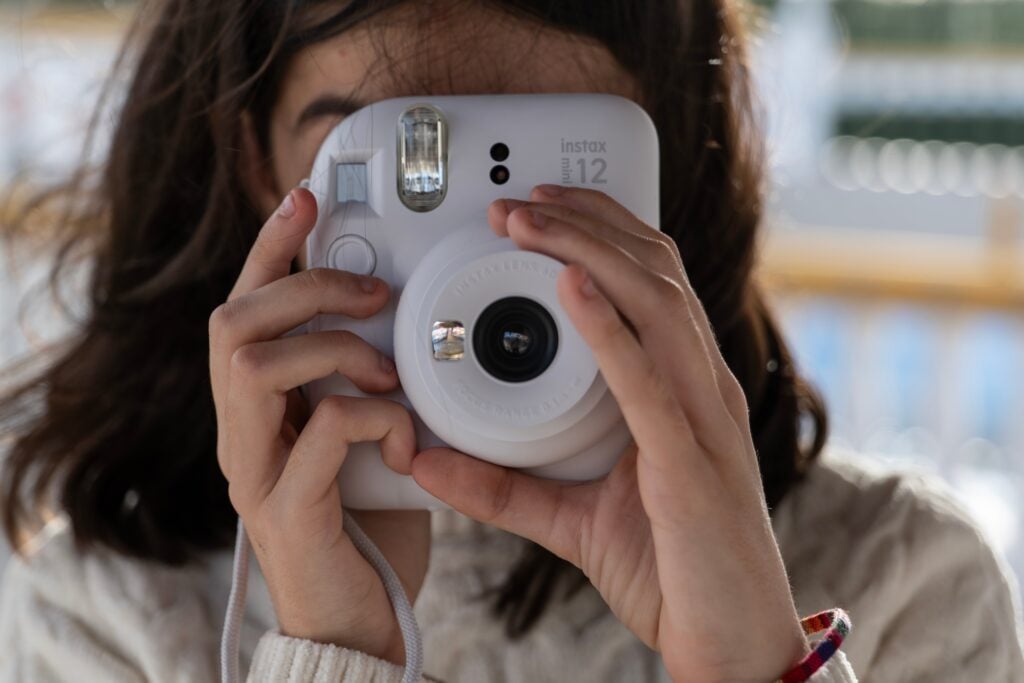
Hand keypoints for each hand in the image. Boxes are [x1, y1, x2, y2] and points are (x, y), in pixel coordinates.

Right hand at [209, 188, 429, 664]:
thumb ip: (365, 381)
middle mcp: (241, 434)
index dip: (272, 247)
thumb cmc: (371, 524)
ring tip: (390, 374)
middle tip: (376, 294)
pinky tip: (407, 441)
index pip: (246, 307)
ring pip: (254, 364)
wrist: (362, 622)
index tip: (307, 197)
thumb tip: (403, 318)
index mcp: (260, 409)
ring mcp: (255, 474)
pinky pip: (317, 432)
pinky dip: (371, 417)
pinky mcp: (286, 513)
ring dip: (334, 349)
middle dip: (309, 288)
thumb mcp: (368, 434)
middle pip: (234, 321)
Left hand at [410, 185, 807, 680]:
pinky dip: (610, 327)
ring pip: (656, 302)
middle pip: (655, 270)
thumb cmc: (671, 572)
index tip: (539, 208)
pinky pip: (651, 379)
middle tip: (518, 199)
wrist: (732, 643)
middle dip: (586, 220)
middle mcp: (704, 388)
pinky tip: (572, 287)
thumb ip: (501, 485)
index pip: (652, 281)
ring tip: (529, 221)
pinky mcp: (692, 463)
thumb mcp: (571, 517)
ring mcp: (705, 420)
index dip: (601, 230)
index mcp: (685, 389)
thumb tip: (426, 458)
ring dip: (589, 249)